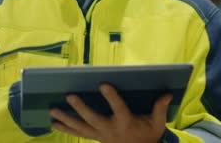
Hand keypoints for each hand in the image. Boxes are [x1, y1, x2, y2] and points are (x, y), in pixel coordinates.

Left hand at [50, 84, 171, 142]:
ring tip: (53, 110)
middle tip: (70, 95)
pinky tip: (54, 123)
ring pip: (81, 128)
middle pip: (93, 119)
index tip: (104, 83)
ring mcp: (101, 135)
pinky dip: (66, 129)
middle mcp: (111, 130)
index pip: (118, 108)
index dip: (111, 96)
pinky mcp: (96, 138)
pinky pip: (78, 134)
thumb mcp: (158, 123)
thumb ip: (160, 108)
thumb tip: (167, 93)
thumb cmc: (149, 136)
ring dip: (66, 119)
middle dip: (80, 108)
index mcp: (126, 122)